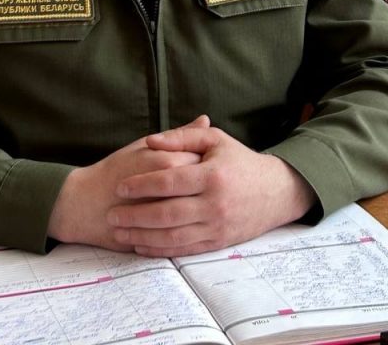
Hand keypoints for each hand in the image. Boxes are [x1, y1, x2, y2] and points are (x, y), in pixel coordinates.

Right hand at [47, 115, 209, 249]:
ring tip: (193, 203)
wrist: (85, 202)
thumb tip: (204, 119)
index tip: (207, 163)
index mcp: (167, 161)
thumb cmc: (114, 171)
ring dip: (199, 209)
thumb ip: (178, 135)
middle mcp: (169, 186)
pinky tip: (187, 224)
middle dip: (207, 188)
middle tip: (204, 185)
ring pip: (196, 213)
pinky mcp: (159, 234)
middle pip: (203, 187)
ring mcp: (165, 211)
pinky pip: (184, 235)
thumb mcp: (145, 146)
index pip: (203, 160)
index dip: (208, 163)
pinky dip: (188, 229)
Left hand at [107, 120, 316, 256]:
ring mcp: (216, 226)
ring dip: (143, 237)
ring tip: (119, 233)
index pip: (169, 182)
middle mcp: (214, 204)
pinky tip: (142, 246)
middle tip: (112, 214)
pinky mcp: (218, 242)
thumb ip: (182, 136)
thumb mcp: (215, 140)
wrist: (275, 192)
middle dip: (135, 216)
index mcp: (212, 175)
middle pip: (167, 213)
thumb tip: (151, 140)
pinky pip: (185, 250)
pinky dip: (161, 250)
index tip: (120, 187)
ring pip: (173, 236)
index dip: (141, 185)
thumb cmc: (239, 161)